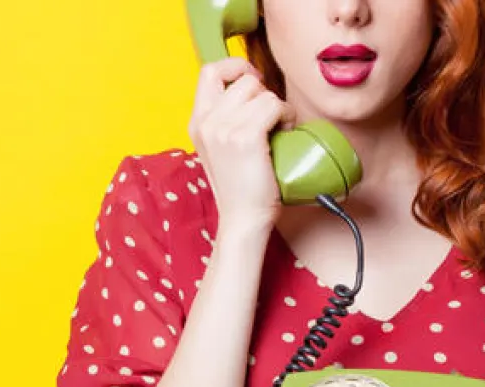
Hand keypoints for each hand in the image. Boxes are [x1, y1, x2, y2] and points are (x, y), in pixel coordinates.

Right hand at [188, 57, 295, 229]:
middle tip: (271, 119)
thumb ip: (226, 122)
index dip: (236, 67)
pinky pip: (275, 105)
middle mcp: (206, 121)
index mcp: (197, 122)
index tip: (255, 83)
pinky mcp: (245, 136)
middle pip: (243, 79)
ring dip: (278, 107)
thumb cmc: (242, 189)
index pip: (210, 71)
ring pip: (262, 91)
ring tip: (279, 130)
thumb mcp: (221, 150)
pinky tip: (285, 133)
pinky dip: (287, 116)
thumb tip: (252, 94)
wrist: (243, 220)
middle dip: (264, 93)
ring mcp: (223, 128)